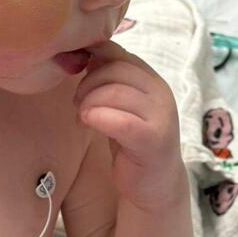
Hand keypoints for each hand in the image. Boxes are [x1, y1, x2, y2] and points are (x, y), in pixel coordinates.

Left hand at [73, 41, 184, 210]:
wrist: (155, 184)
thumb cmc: (131, 141)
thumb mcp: (119, 105)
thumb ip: (108, 81)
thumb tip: (86, 54)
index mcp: (150, 79)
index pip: (117, 52)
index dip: (91, 59)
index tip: (77, 78)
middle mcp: (160, 92)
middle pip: (114, 69)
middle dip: (87, 84)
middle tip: (77, 103)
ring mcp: (160, 115)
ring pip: (115, 92)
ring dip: (89, 102)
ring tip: (82, 117)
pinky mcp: (153, 139)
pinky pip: (120, 121)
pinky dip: (98, 118)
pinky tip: (87, 124)